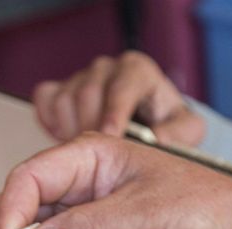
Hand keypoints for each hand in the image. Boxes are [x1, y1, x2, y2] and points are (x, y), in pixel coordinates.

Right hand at [32, 52, 203, 145]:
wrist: (140, 125)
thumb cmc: (162, 125)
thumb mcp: (185, 130)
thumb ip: (180, 133)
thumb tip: (160, 139)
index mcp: (137, 71)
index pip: (122, 87)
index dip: (114, 113)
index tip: (109, 136)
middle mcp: (107, 69)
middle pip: (88, 94)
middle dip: (91, 127)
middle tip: (94, 155)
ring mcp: (80, 77)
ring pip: (65, 100)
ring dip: (71, 128)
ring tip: (85, 148)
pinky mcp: (58, 88)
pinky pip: (45, 101)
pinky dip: (50, 122)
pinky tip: (66, 135)